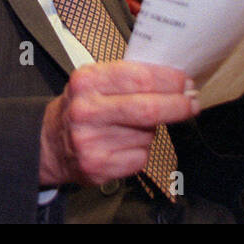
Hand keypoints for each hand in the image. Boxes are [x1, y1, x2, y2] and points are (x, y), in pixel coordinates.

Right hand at [38, 61, 199, 187]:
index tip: (186, 82)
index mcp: (88, 81)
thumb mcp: (95, 80)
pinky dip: (141, 149)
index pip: (140, 78)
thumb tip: (175, 79)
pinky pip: (140, 156)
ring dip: (152, 129)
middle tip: (192, 102)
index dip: (170, 80)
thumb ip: (129, 76)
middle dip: (178, 105)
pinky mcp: (99, 166)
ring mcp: (92, 141)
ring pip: (147, 134)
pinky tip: (124, 143)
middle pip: (148, 109)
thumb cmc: (82, 106)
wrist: (50, 143)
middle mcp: (87, 111)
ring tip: (132, 125)